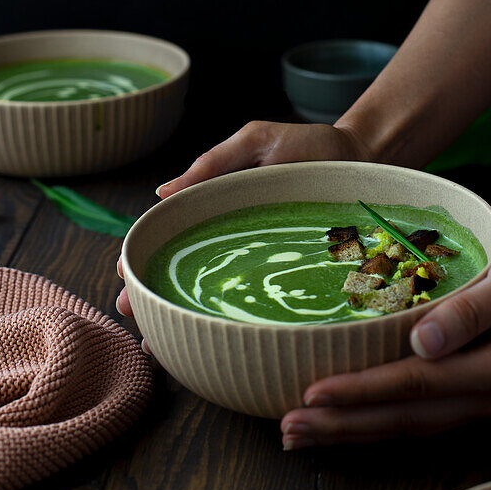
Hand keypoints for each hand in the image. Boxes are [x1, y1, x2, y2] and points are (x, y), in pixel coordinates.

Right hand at [115, 119, 370, 321]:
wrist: (366, 157)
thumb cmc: (310, 146)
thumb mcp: (257, 142)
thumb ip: (214, 163)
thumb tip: (161, 193)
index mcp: (221, 205)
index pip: (174, 235)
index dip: (146, 255)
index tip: (124, 275)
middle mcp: (238, 238)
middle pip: (188, 270)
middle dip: (155, 294)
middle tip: (132, 316)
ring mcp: (264, 260)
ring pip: (218, 294)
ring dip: (184, 316)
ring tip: (156, 344)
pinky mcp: (295, 276)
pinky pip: (263, 304)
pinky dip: (235, 326)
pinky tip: (213, 347)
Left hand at [280, 232, 490, 447]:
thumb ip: (472, 308)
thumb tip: (423, 341)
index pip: (416, 384)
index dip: (361, 390)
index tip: (313, 392)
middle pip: (403, 419)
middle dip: (342, 424)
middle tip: (288, 428)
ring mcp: (483, 404)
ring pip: (406, 427)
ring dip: (352, 432)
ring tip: (300, 434)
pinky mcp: (473, 397)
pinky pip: (417, 419)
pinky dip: (375, 423)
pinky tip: (344, 422)